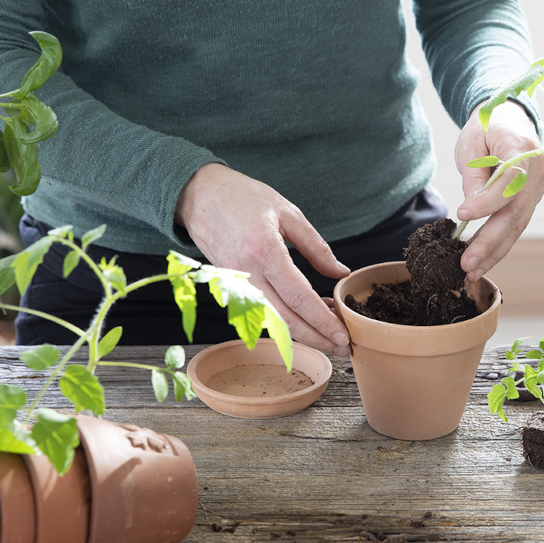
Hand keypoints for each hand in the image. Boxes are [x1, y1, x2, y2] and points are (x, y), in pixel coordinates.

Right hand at [175, 163, 351, 356]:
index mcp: (265, 251)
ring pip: (273, 321)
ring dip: (304, 332)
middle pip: (286, 320)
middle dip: (317, 338)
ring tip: (331, 334)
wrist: (198, 195)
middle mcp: (248, 273)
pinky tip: (308, 316)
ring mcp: (237, 284)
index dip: (323, 320)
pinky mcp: (232, 288)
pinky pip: (263, 311)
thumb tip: (340, 272)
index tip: (344, 335)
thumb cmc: (243, 198)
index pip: (299, 297)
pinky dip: (287, 320)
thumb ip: (316, 247)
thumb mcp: (288, 213)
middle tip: (344, 347)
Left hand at [454, 100, 543, 281]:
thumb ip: (473, 177)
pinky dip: (499, 244)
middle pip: (516, 212)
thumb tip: (470, 214)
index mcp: (524, 147)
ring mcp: (540, 186)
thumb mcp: (471, 145)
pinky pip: (516, 224)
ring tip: (472, 271)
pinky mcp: (533, 199)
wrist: (509, 118)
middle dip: (490, 242)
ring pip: (518, 225)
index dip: (487, 202)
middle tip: (467, 264)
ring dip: (494, 251)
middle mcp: (539, 170)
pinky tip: (482, 261)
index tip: (462, 215)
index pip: (510, 181)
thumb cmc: (486, 127)